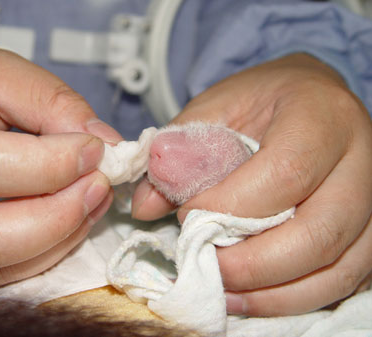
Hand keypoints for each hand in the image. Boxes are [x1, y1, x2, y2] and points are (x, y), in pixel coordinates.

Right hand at [0, 43, 121, 285]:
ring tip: (93, 194)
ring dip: (62, 235)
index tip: (94, 149)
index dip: (49, 165)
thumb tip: (106, 144)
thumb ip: (52, 103)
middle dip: (58, 217)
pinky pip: (3, 272)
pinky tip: (74, 213)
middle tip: (99, 183)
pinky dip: (50, 248)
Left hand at [132, 53, 371, 315]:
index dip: (231, 205)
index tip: (188, 217)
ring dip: (272, 292)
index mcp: (322, 116)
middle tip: (204, 264)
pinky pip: (343, 280)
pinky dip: (294, 299)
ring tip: (222, 291)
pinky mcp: (369, 232)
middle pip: (318, 232)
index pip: (285, 172)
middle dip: (252, 262)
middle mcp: (362, 160)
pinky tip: (251, 298)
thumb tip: (145, 207)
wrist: (310, 100)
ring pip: (335, 267)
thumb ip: (179, 151)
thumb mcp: (215, 108)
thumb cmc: (262, 101)